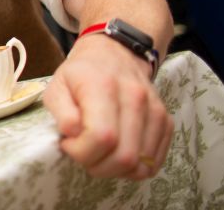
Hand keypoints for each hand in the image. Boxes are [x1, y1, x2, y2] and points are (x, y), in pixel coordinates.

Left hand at [43, 34, 172, 178]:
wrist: (115, 54)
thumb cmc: (80, 74)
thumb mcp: (56, 85)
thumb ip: (61, 113)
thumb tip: (74, 136)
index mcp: (103, 87)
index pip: (101, 137)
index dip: (81, 151)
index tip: (68, 143)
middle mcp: (135, 98)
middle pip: (124, 156)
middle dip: (98, 166)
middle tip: (83, 153)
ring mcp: (155, 111)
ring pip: (141, 165)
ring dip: (116, 170)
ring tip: (99, 153)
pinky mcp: (166, 123)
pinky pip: (154, 162)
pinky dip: (134, 168)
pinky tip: (116, 153)